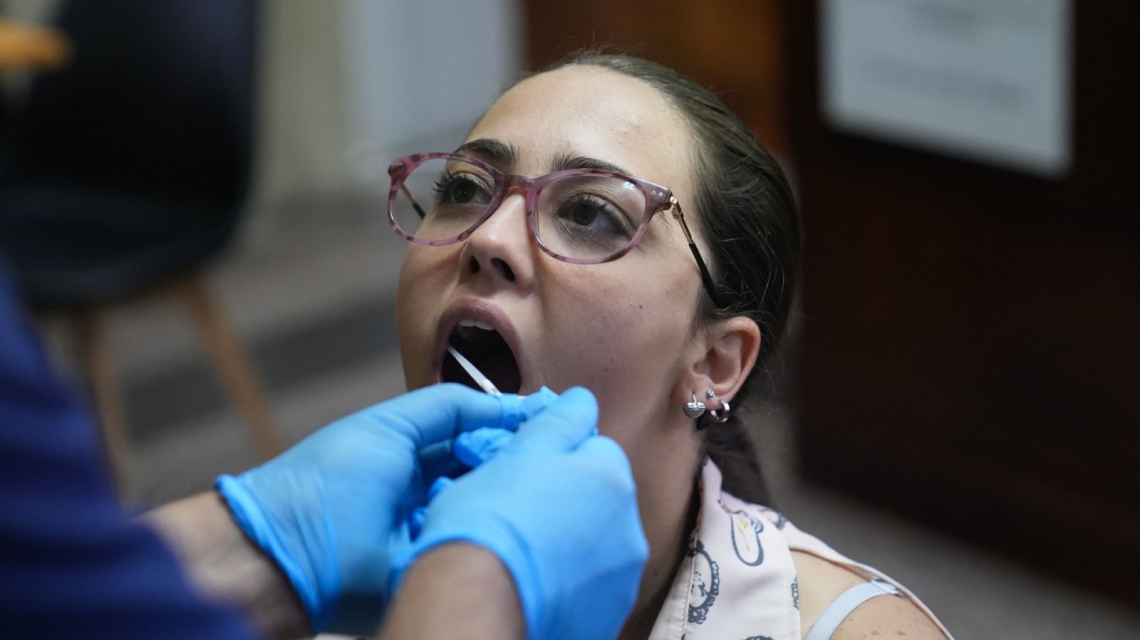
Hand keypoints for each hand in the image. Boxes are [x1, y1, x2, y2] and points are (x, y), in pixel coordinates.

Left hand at [214, 383, 555, 634]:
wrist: (287, 551)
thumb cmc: (330, 479)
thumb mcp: (393, 425)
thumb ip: (452, 408)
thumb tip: (516, 406)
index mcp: (420, 461)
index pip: (484, 442)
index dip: (518, 432)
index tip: (561, 423)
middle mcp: (434, 499)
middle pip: (493, 478)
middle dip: (523, 466)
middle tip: (567, 455)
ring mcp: (437, 537)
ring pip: (490, 512)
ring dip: (513, 498)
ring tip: (549, 483)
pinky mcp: (436, 574)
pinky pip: (476, 550)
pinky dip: (496, 533)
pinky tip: (523, 519)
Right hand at [393, 387, 648, 639]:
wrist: (478, 598)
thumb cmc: (493, 519)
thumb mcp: (522, 452)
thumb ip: (560, 421)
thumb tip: (583, 399)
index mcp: (613, 479)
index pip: (596, 449)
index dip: (557, 457)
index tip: (526, 471)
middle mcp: (630, 530)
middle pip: (601, 500)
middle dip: (568, 501)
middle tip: (520, 511)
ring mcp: (621, 581)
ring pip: (595, 546)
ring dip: (569, 543)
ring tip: (524, 551)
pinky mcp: (606, 618)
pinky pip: (588, 589)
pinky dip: (567, 584)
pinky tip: (532, 584)